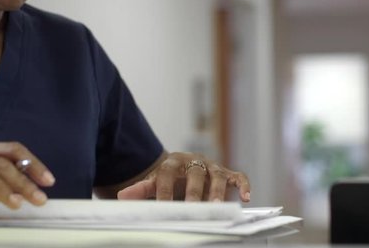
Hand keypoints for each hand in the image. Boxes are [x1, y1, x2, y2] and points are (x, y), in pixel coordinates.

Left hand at [116, 152, 249, 201]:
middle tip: (193, 207)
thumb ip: (141, 189)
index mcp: (173, 163)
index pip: (167, 174)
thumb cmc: (169, 179)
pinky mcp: (227, 173)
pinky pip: (238, 176)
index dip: (164, 190)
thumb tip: (121, 197)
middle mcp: (194, 162)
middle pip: (195, 173)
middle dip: (194, 191)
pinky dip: (243, 185)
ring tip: (216, 206)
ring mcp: (212, 167)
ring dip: (217, 191)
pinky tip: (246, 198)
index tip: (162, 206)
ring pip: (217, 175)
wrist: (184, 167)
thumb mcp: (154, 182)